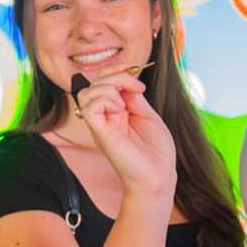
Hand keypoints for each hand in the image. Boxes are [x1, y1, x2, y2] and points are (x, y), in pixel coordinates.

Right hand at [76, 67, 175, 197]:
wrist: (159, 176)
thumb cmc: (156, 152)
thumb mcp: (148, 115)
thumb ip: (134, 97)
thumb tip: (126, 79)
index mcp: (116, 111)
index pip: (103, 80)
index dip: (115, 70)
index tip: (135, 73)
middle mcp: (105, 117)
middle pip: (94, 82)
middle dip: (115, 75)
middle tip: (137, 88)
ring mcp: (101, 125)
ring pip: (86, 92)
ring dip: (107, 87)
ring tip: (125, 102)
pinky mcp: (101, 134)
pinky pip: (89, 108)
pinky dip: (104, 100)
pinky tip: (120, 109)